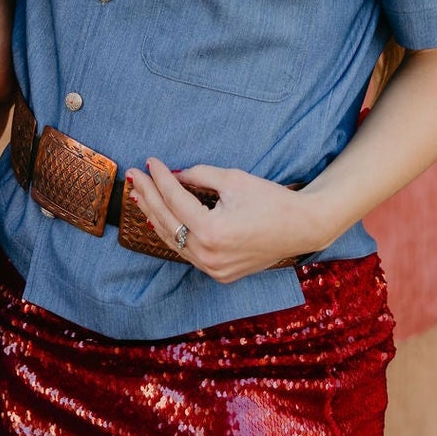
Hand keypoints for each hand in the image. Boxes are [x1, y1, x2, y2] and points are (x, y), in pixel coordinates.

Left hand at [124, 160, 334, 283]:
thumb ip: (198, 175)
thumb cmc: (271, 200)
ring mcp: (213, 269)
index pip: (174, 201)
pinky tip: (161, 219)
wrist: (303, 227)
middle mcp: (208, 256)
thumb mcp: (233, 180)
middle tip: (134, 176)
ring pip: (173, 241)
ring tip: (140, 195)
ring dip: (155, 216)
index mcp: (211, 232)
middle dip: (148, 196)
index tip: (149, 162)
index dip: (159, 179)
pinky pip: (187, 252)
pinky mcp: (220, 273)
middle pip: (167, 222)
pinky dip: (174, 234)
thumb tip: (173, 176)